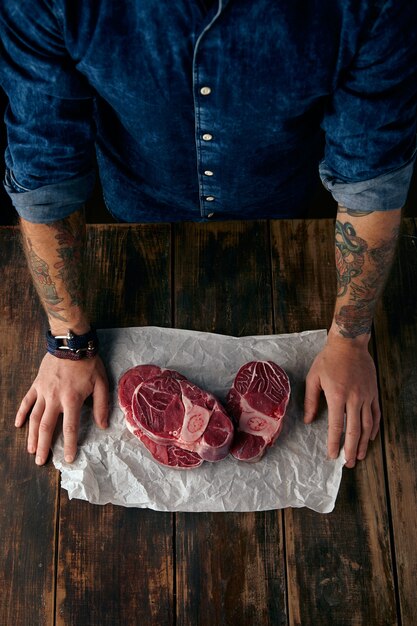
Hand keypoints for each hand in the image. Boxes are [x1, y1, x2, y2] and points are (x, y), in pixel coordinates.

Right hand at [15, 353, 108, 464]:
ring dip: (31, 435)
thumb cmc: (89, 363)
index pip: (70, 427)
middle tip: (41, 461)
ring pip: (34, 417)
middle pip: (47, 427)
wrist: (71, 343)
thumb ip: (102, 405)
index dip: (68, 445)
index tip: (67, 458)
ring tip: (31, 450)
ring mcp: (43, 391)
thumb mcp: (102, 383)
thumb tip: (103, 425)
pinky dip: (22, 413)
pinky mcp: (37, 384)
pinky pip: (27, 401)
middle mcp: (55, 398)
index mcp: (72, 399)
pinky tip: (18, 425)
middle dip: (44, 446)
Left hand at [303, 336, 380, 467]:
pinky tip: (370, 438)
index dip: (334, 443)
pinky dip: (374, 429)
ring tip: (358, 456)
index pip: (336, 426)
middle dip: (350, 449)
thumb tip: (309, 421)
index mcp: (337, 396)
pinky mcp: (373, 392)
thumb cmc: (328, 360)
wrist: (349, 344)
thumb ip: (311, 401)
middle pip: (354, 430)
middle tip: (348, 464)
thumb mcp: (313, 378)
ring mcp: (366, 396)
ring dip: (363, 443)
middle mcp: (354, 398)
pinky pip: (376, 414)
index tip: (332, 455)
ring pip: (367, 425)